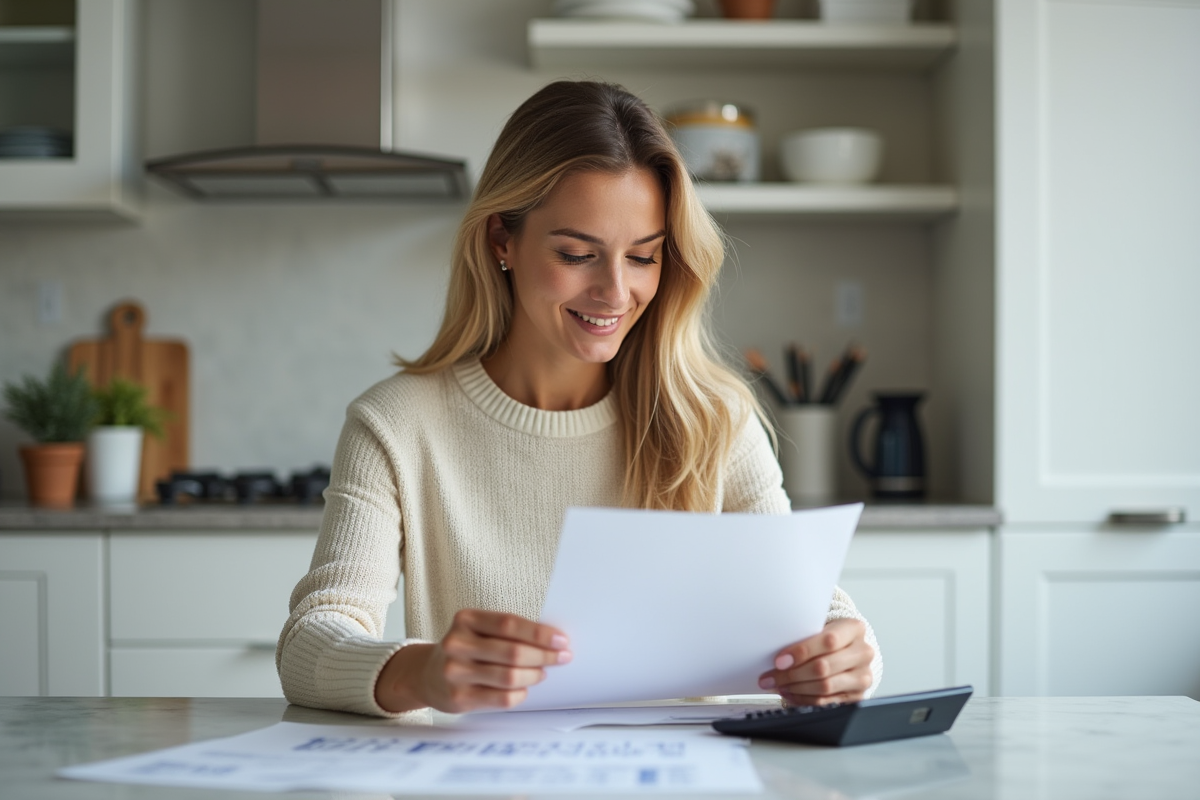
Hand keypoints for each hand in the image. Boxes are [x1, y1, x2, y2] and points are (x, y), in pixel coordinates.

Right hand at [375, 609, 571, 713]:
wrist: (427, 675)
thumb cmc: (465, 649)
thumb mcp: (477, 630)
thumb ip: (506, 632)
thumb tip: (551, 641)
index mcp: (465, 619)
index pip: (509, 624)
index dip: (539, 633)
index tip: (561, 640)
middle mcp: (457, 644)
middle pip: (512, 652)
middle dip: (544, 656)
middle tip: (561, 658)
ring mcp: (455, 672)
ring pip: (509, 677)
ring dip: (534, 675)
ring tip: (542, 672)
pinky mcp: (458, 698)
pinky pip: (502, 698)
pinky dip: (520, 693)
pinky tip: (523, 688)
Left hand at [757, 618, 873, 706]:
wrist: (849, 649)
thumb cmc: (829, 636)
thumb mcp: (820, 627)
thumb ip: (804, 636)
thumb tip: (777, 657)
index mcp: (854, 629)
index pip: (828, 641)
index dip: (801, 652)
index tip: (779, 660)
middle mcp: (863, 653)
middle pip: (824, 667)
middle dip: (792, 674)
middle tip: (771, 677)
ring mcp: (862, 676)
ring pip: (825, 687)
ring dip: (796, 688)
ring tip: (779, 685)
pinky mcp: (857, 695)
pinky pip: (826, 702)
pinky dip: (804, 699)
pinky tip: (790, 693)